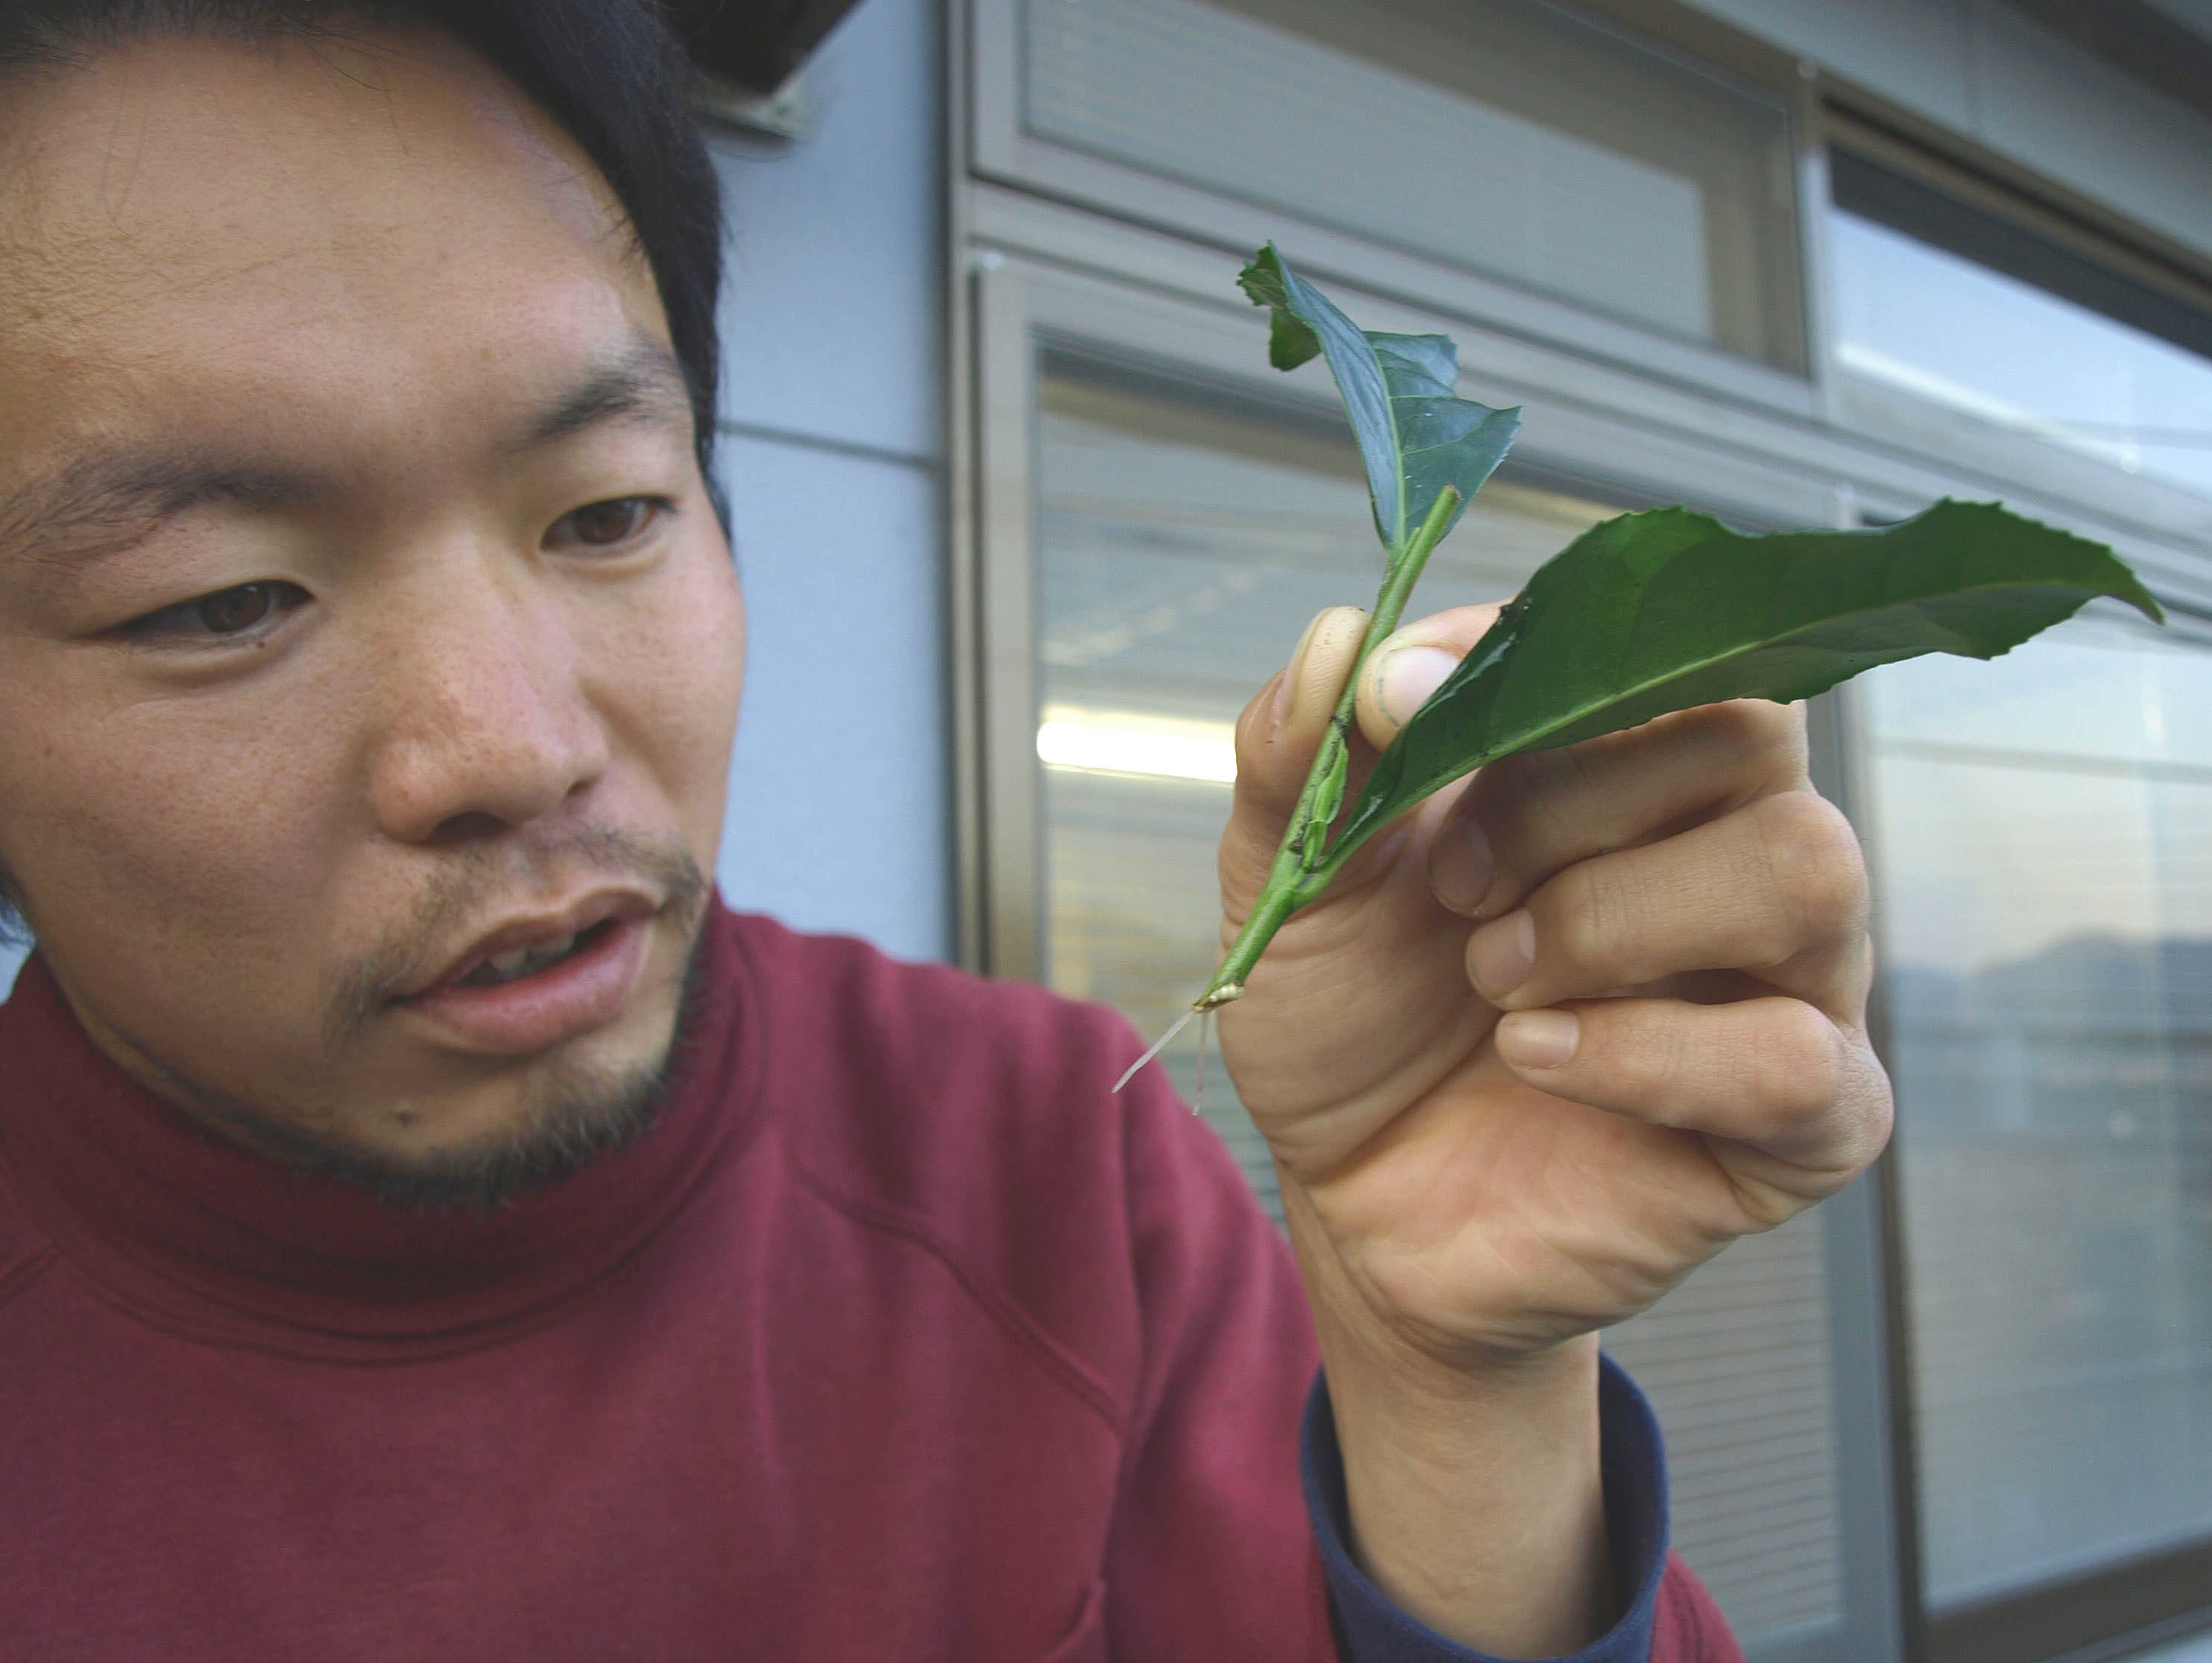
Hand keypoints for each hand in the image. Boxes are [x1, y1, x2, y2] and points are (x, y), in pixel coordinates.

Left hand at [1215, 602, 1892, 1650]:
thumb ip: (1304, 759)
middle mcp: (1731, 845)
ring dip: (1615, 918)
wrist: (1360, 1207)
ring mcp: (1787, 979)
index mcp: (1627, 760)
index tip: (1400, 714)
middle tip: (1451, 889)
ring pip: (1805, 867)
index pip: (1667, 637)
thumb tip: (1340, 636)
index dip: (1539, 665)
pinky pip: (1798, 1058)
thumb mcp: (1292, 883)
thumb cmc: (1353, 1023)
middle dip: (1566, 799)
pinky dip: (1648, 1054)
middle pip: (1747, 732)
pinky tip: (1537, 1061)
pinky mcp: (1805, 1120)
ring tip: (1497, 981)